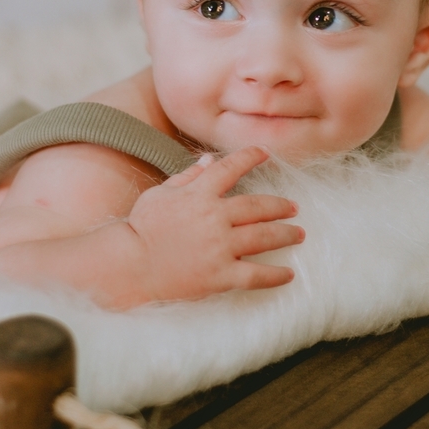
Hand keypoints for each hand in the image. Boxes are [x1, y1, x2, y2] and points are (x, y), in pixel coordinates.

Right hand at [124, 146, 303, 303]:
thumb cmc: (141, 228)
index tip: (266, 153)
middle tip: (294, 207)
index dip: (251, 157)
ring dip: (286, 234)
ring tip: (299, 233)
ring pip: (264, 237)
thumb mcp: (161, 194)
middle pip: (258, 206)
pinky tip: (289, 274)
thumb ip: (188, 176)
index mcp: (199, 194)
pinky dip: (275, 275)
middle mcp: (215, 217)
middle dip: (280, 205)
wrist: (129, 266)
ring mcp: (220, 247)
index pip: (231, 168)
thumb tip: (209, 159)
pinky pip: (256, 275)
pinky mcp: (220, 275)